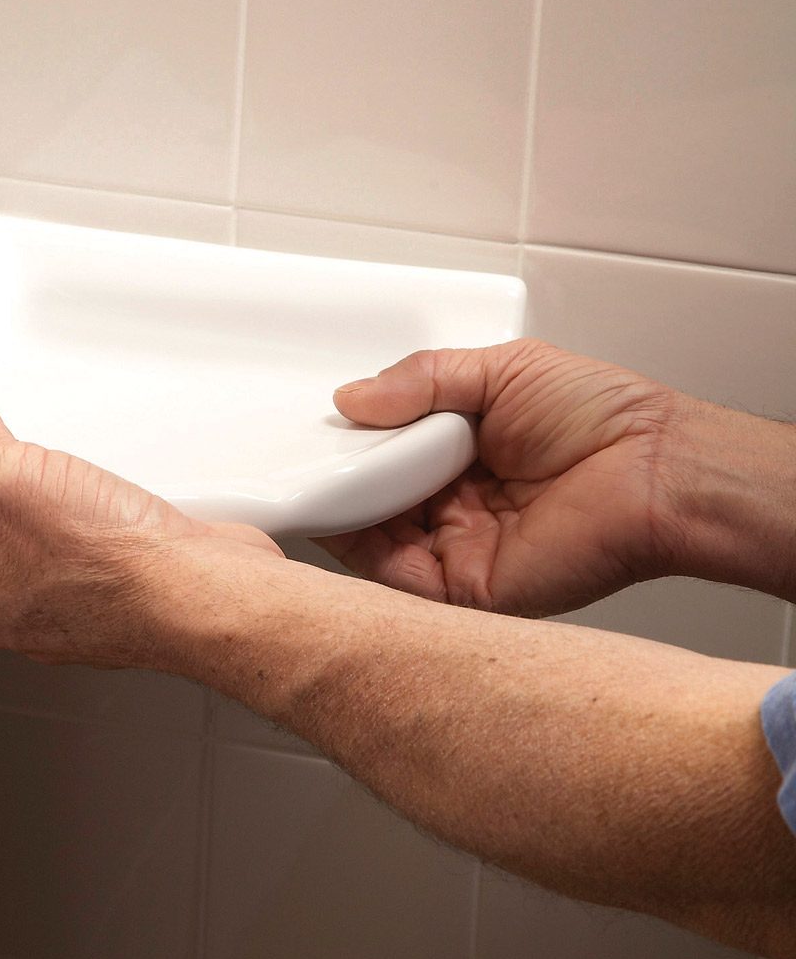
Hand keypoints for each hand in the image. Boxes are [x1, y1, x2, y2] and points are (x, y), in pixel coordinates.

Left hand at [0, 392, 281, 666]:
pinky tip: (136, 508)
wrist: (207, 589)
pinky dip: (128, 512)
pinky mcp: (139, 585)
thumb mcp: (11, 478)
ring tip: (102, 494)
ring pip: (71, 525)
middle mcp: (39, 613)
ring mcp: (93, 602)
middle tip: (59, 481)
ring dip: (87, 497)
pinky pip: (118, 533)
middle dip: (39, 490)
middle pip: (16, 523)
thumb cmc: (119, 567)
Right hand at [319, 339, 686, 615]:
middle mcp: (456, 507)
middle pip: (373, 499)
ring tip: (309, 475)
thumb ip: (422, 380)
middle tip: (302, 452)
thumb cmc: (605, 418)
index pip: (386, 457)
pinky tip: (334, 513)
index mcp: (464, 457)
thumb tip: (353, 398)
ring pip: (372, 537)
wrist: (656, 468)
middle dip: (337, 475)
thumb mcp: (500, 370)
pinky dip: (355, 549)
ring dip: (339, 508)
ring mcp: (457, 549)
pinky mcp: (463, 588)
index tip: (318, 429)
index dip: (353, 445)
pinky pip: (393, 575)